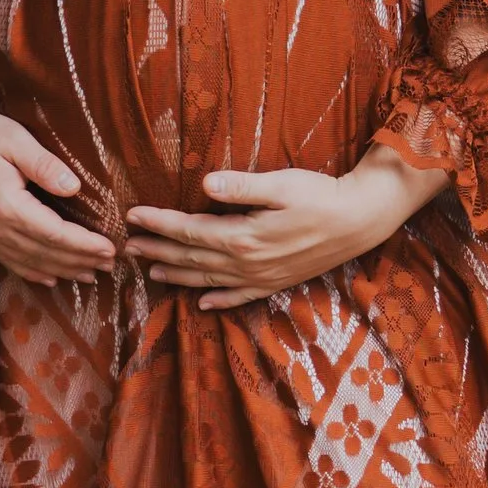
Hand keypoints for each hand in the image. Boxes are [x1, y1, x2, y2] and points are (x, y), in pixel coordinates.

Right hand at [0, 72, 116, 283]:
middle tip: (110, 265)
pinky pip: (9, 262)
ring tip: (91, 274)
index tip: (110, 248)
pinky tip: (52, 278)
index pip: (54, 234)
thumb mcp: (15, 140)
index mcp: (6, 206)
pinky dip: (33, 273)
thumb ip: (45, 165)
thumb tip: (74, 189)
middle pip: (45, 254)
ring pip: (29, 263)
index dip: (84, 245)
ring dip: (62, 271)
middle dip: (80, 261)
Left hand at [126, 152, 447, 309]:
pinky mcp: (276, 283)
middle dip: (157, 252)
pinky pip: (239, 297)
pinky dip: (218, 300)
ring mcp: (261, 277)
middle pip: (191, 258)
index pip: (188, 231)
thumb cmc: (321, 195)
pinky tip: (203, 303)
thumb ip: (241, 187)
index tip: (132, 216)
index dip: (158, 224)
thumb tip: (204, 184)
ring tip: (151, 273)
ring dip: (178, 276)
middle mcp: (246, 263)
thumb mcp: (281, 184)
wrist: (361, 221)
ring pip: (208, 280)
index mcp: (242, 236)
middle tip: (126, 248)